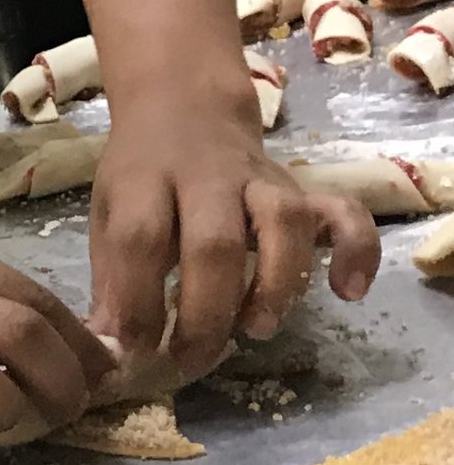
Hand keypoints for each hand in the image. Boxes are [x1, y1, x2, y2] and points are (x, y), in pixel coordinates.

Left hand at [91, 95, 379, 374]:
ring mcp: (260, 179)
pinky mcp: (302, 188)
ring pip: (282, 223)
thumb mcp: (108, 214)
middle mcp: (206, 177)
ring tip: (256, 329)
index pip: (140, 239)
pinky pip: (344, 212)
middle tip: (191, 357)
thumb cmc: (141, 178)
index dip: (136, 300)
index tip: (131, 350)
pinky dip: (355, 250)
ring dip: (275, 283)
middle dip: (205, 310)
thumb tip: (108, 348)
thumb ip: (112, 278)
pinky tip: (348, 292)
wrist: (183, 107)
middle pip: (214, 240)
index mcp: (143, 180)